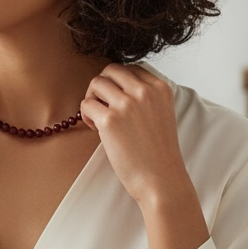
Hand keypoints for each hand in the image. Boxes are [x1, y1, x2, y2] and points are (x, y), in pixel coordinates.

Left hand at [80, 64, 190, 205]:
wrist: (161, 180)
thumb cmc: (158, 152)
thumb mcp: (162, 113)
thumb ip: (145, 96)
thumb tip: (114, 86)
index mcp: (160, 88)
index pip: (130, 68)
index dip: (118, 83)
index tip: (117, 101)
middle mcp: (144, 92)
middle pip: (111, 70)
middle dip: (102, 86)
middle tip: (103, 106)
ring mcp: (127, 104)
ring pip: (96, 83)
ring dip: (92, 98)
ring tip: (98, 118)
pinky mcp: (110, 120)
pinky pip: (86, 105)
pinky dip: (86, 116)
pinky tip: (95, 130)